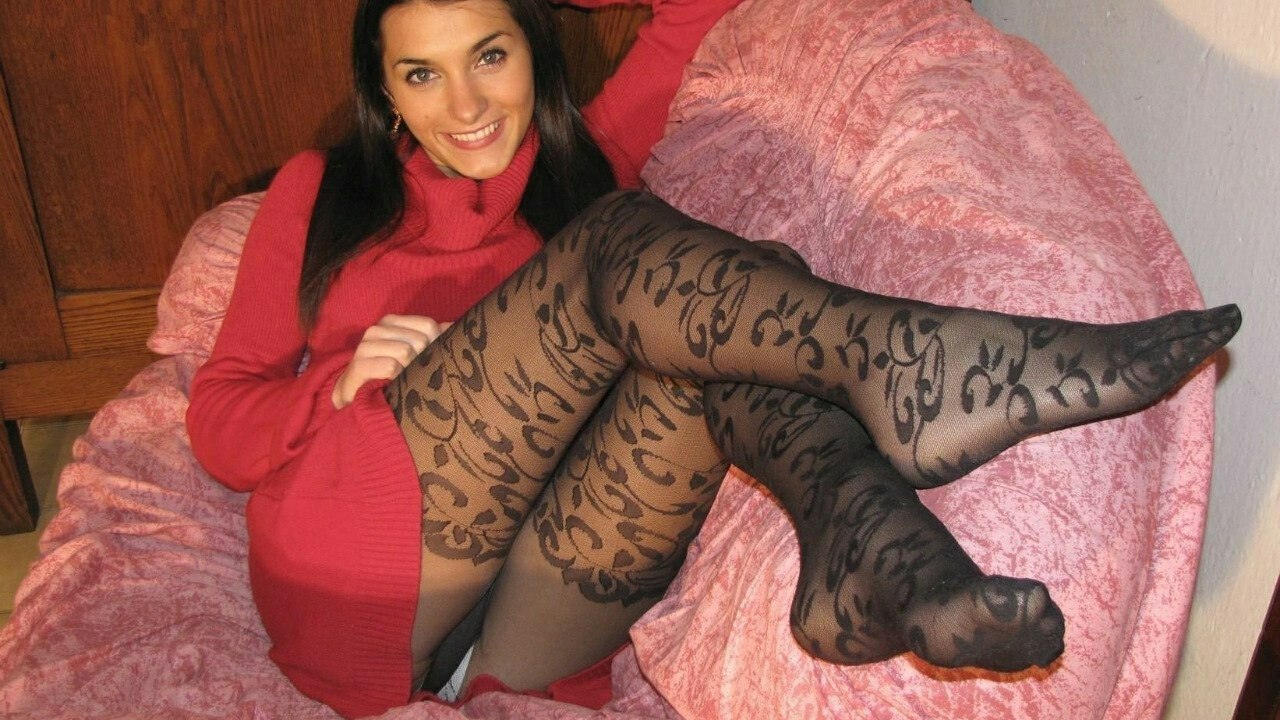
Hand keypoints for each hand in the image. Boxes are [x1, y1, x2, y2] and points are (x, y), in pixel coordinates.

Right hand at [331, 314, 449, 408]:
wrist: (357, 396)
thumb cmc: (389, 374)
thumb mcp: (413, 354)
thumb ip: (432, 338)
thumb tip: (453, 326)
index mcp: (391, 322)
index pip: (428, 325)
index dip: (435, 345)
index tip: (429, 361)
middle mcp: (377, 329)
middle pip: (420, 340)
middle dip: (421, 360)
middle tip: (414, 374)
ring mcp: (365, 346)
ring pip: (406, 352)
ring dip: (408, 371)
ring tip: (402, 380)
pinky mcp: (358, 365)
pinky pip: (391, 367)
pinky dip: (395, 379)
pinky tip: (390, 385)